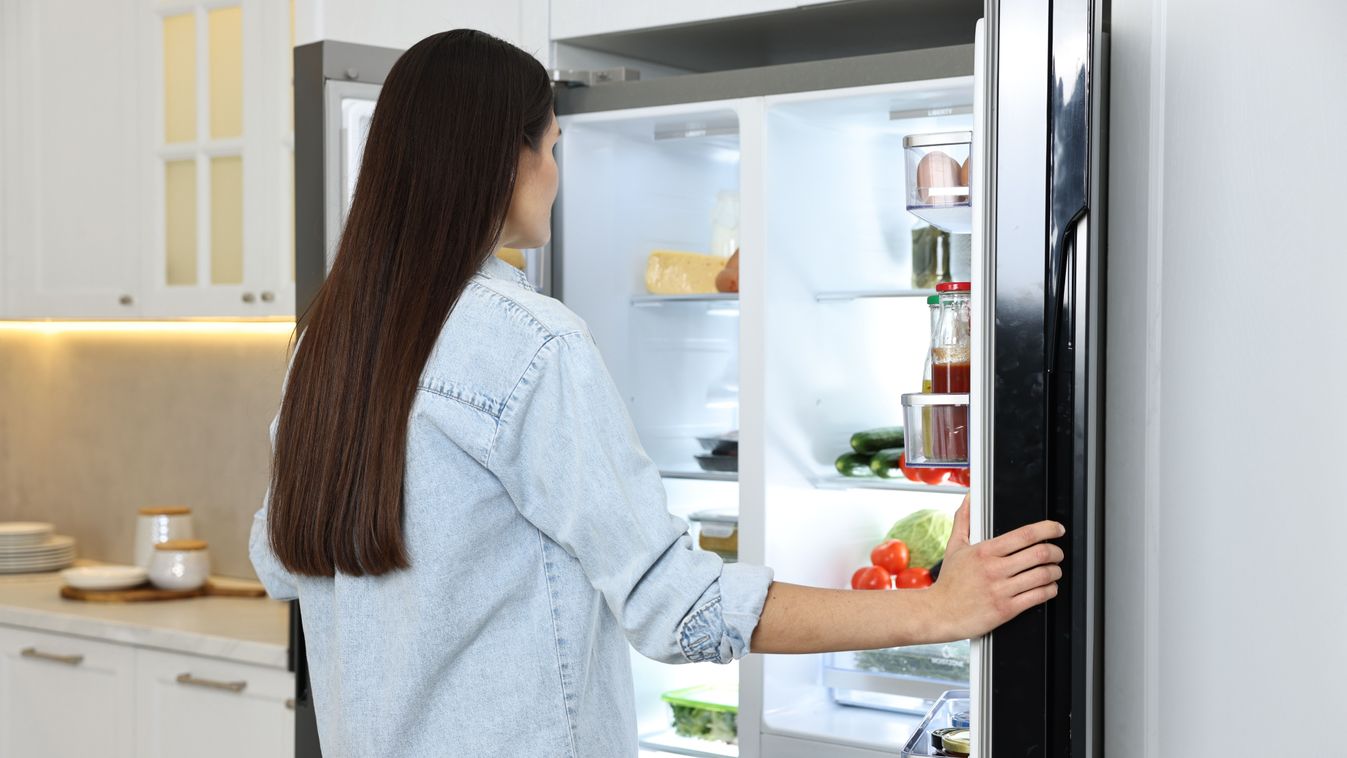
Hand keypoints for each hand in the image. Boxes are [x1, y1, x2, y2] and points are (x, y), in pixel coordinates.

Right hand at [925, 496, 1064, 641]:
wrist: (939, 613)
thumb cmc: (949, 582)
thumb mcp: (954, 547)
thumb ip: (964, 520)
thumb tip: (969, 498)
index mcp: (984, 551)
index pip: (1025, 534)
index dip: (1048, 529)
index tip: (1057, 529)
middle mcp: (994, 569)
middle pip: (1039, 554)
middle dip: (1056, 552)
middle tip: (1057, 553)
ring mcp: (1001, 590)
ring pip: (1043, 576)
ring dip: (1055, 572)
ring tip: (1054, 571)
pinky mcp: (1006, 610)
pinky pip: (1038, 597)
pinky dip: (1050, 590)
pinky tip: (1048, 588)